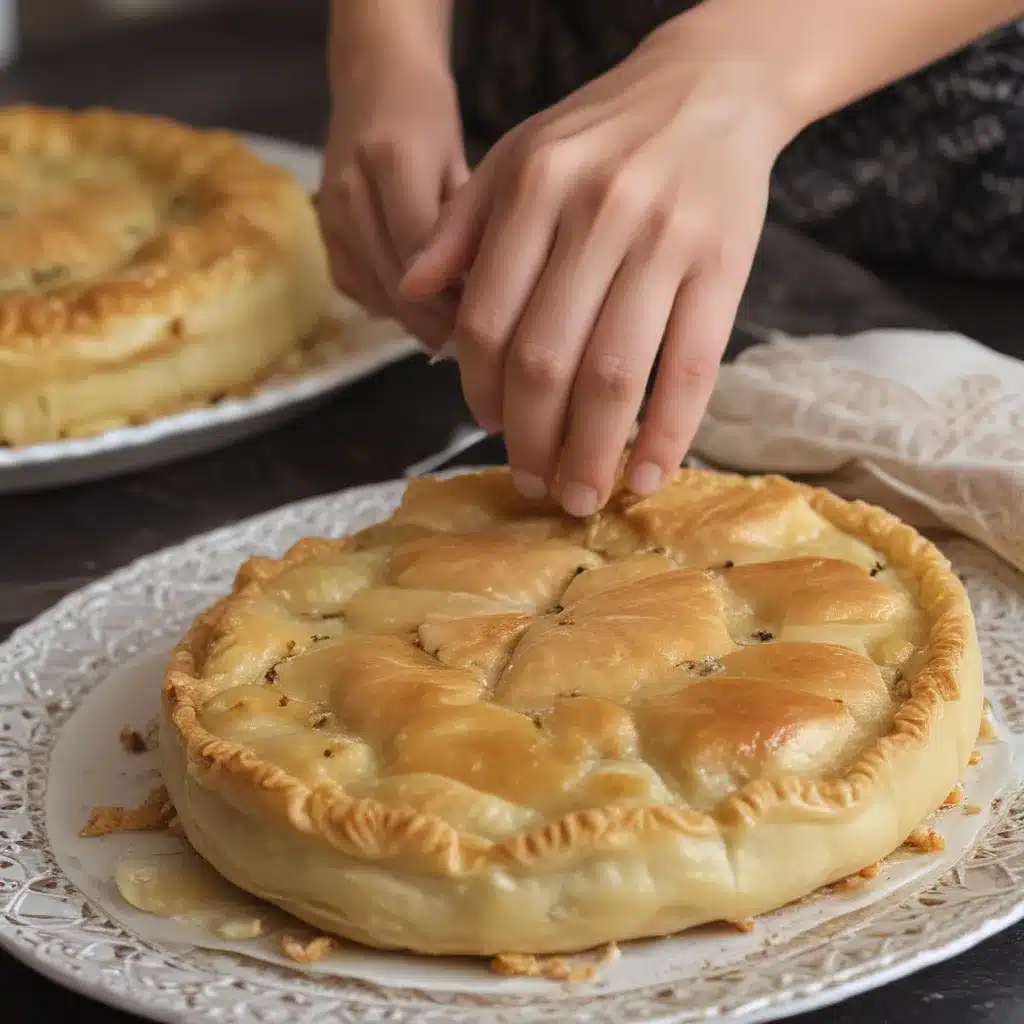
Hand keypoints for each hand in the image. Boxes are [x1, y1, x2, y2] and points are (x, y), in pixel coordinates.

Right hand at [318, 26, 466, 348]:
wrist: (372, 79)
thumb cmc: (429, 118)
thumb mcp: (463, 161)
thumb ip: (466, 227)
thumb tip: (482, 298)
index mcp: (392, 158)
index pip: (422, 254)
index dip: (454, 298)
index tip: (487, 317)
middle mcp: (350, 190)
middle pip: (394, 282)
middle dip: (437, 319)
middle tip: (476, 337)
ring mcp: (328, 215)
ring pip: (375, 294)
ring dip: (415, 318)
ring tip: (453, 324)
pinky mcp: (321, 235)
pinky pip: (357, 290)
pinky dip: (390, 306)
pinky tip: (419, 305)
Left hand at [400, 20, 794, 514]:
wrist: (713, 88)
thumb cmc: (603, 134)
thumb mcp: (518, 154)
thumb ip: (461, 224)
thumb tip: (411, 294)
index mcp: (536, 190)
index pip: (488, 318)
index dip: (480, 389)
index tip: (489, 427)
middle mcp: (597, 215)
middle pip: (546, 358)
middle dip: (532, 439)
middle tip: (531, 484)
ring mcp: (666, 243)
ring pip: (614, 374)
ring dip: (591, 452)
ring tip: (578, 498)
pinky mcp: (724, 267)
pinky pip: (691, 368)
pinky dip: (667, 432)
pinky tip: (647, 476)